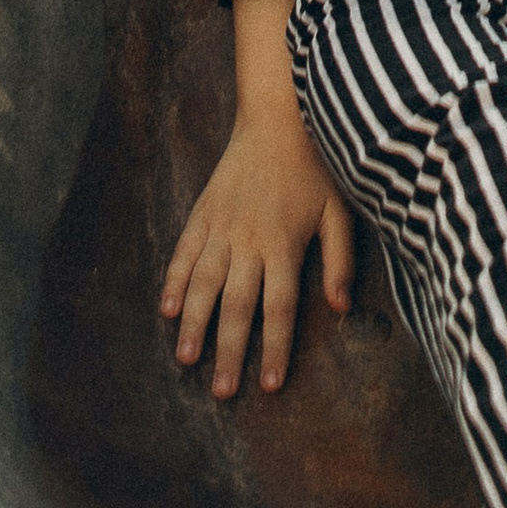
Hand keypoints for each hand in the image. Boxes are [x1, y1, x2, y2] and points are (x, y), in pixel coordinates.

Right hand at [162, 99, 353, 397]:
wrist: (278, 116)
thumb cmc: (315, 166)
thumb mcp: (339, 210)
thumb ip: (341, 259)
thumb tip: (340, 307)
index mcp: (285, 244)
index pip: (279, 307)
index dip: (274, 348)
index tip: (268, 385)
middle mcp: (249, 240)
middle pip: (237, 306)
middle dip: (230, 351)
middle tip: (222, 392)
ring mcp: (222, 226)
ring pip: (202, 283)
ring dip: (193, 324)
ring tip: (186, 359)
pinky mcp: (203, 212)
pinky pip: (184, 252)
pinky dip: (173, 281)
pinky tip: (166, 309)